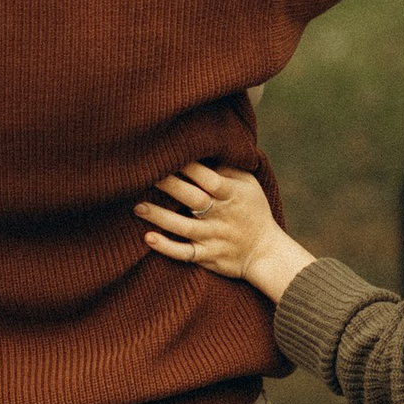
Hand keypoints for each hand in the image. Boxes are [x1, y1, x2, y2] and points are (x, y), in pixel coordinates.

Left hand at [136, 162, 315, 303]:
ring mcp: (213, 237)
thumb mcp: (249, 184)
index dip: (189, 167)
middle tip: (144, 175)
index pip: (209, 178)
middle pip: (194, 199)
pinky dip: (167, 247)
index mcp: (232, 194)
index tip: (167, 155)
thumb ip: (228, 166)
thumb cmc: (253, 210)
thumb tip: (204, 147)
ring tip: (137, 207)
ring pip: (184, 227)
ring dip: (160, 217)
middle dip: (170, 186)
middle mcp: (222, 215)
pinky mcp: (207, 256)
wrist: (265, 252)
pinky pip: (185, 253)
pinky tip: (148, 238)